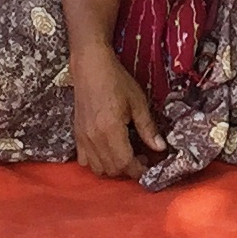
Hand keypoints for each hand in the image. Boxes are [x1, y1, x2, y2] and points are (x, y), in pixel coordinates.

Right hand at [69, 47, 162, 179]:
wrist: (91, 67)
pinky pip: (84, 160)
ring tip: (125, 154)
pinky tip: (107, 151)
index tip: (150, 166)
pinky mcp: (76, 135)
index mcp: (111, 130)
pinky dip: (97, 163)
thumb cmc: (116, 81)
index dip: (139, 170)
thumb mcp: (138, 102)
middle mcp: (94, 138)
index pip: (125, 163)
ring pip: (97, 169)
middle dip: (129, 169)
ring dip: (113, 168)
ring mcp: (83, 138)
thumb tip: (160, 147)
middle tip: (142, 157)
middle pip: (112, 170)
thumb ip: (148, 128)